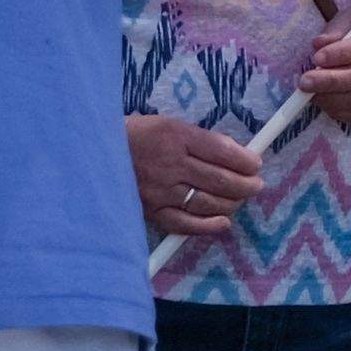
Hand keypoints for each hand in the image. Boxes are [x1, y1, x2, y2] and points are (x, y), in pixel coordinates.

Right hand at [129, 113, 263, 242]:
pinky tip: (223, 223)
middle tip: (256, 185)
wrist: (94, 155)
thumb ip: (199, 140)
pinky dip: (207, 225)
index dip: (245, 160)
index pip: (221, 151)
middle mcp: (170, 165)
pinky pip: (183, 223)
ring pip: (207, 202)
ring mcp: (160, 191)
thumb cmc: (137, 135)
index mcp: (176, 136)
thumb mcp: (168, 125)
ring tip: (241, 200)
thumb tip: (234, 154)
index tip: (255, 164)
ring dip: (232, 203)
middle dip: (245, 184)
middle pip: (219, 179)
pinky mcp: (150, 211)